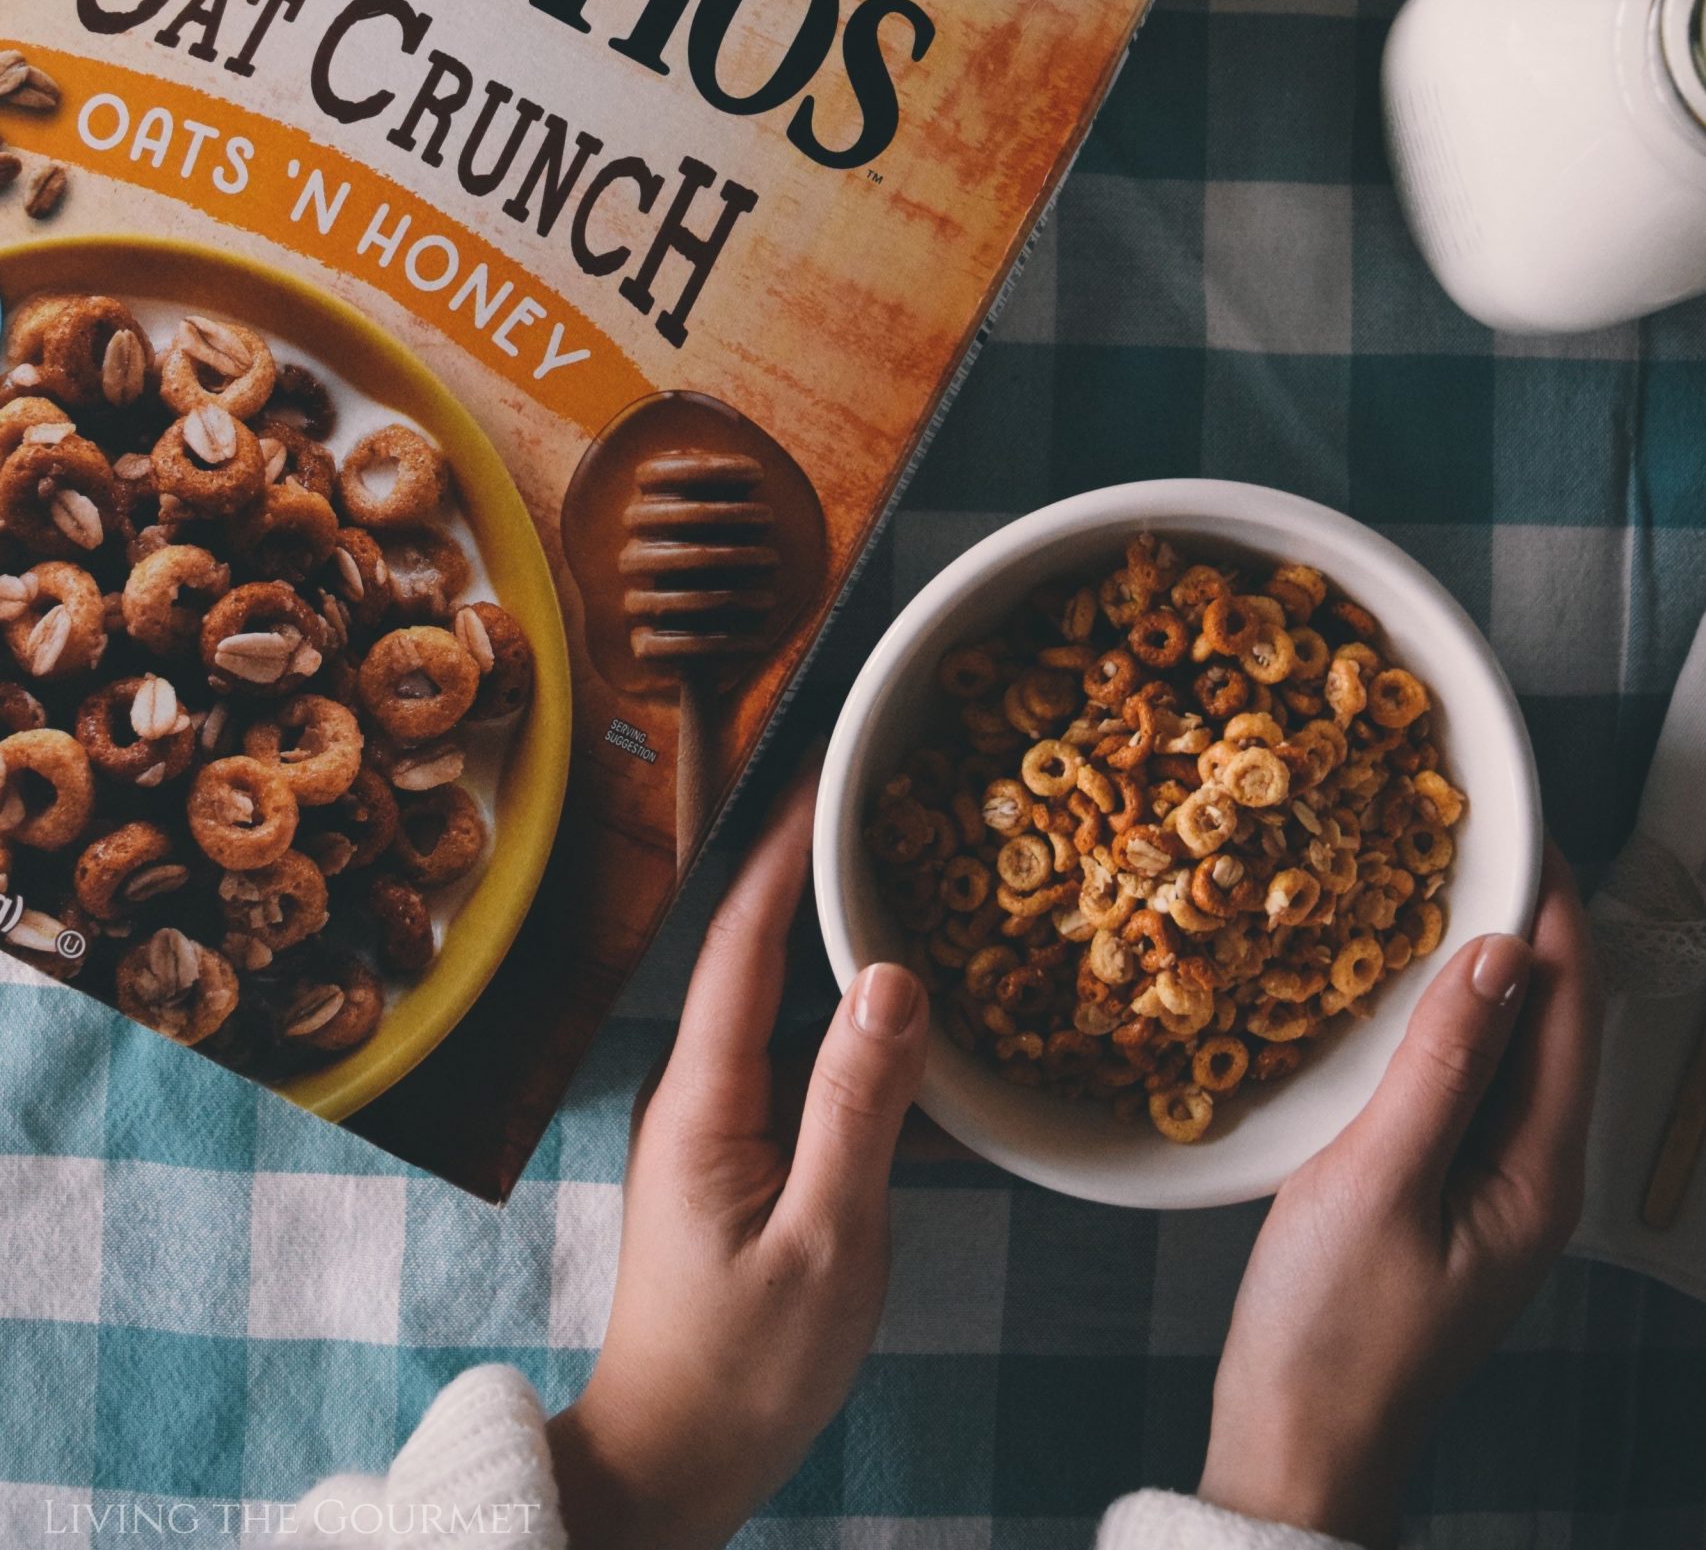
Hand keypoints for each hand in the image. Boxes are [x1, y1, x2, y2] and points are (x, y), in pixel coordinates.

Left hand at [548, 772, 928, 1549]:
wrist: (671, 1464)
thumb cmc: (744, 1370)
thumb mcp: (825, 1245)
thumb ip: (858, 1108)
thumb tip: (894, 975)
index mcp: (703, 1096)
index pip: (742, 937)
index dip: (784, 847)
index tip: (832, 768)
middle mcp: (698, 1089)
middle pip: (759, 951)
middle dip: (816, 869)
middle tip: (893, 798)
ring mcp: (716, 1122)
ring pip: (783, 1002)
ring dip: (838, 940)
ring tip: (915, 874)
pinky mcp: (740, 1156)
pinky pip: (797, 1058)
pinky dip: (851, 1020)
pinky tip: (912, 1009)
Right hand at [1199, 841, 1599, 1549]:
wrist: (1296, 1441)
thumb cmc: (1333, 1329)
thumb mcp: (1378, 1182)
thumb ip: (1442, 1064)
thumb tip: (1498, 951)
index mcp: (1538, 1171)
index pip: (1571, 1006)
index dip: (1553, 908)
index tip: (1517, 826)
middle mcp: (1532, 1173)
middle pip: (1549, 1020)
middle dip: (1523, 923)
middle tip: (1465, 835)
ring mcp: (1489, 1187)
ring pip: (1505, 1046)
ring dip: (1479, 966)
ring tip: (1429, 884)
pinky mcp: (1442, 1193)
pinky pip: (1462, 1080)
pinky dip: (1442, 1018)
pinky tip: (1395, 988)